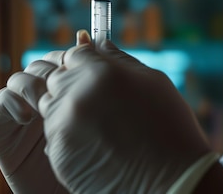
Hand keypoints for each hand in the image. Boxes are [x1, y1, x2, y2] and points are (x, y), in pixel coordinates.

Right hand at [0, 32, 86, 193]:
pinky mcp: (2, 131)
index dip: (67, 57)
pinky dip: (10, 103)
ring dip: (31, 85)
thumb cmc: (92, 155)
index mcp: (67, 91)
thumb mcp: (97, 109)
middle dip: (50, 69)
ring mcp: (22, 114)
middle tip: (62, 83)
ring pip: (17, 80)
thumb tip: (88, 35)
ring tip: (46, 103)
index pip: (60, 59)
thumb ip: (92, 74)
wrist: (70, 190)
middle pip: (38, 65)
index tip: (78, 61)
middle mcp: (43, 99)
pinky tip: (29, 117)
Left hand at [38, 32, 211, 192]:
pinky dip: (68, 137)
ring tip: (99, 127)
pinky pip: (53, 134)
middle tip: (98, 105)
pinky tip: (95, 144)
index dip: (83, 64)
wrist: (171, 180)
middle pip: (57, 78)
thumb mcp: (153, 83)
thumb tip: (98, 43)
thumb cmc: (170, 129)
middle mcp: (78, 93)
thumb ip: (119, 60)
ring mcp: (65, 123)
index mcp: (103, 72)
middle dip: (71, 86)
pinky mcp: (57, 150)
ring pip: (50, 106)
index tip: (93, 76)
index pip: (75, 54)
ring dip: (68, 112)